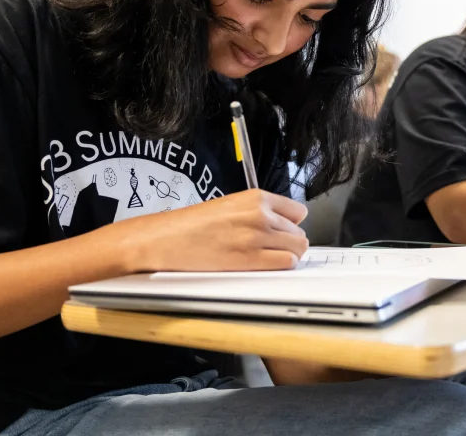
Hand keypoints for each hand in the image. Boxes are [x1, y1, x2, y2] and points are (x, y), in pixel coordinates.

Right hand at [123, 189, 309, 271]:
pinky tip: (265, 266)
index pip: (299, 211)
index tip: (284, 232)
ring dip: (287, 256)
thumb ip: (258, 211)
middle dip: (288, 243)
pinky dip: (281, 267)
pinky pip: (286, 263)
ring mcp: (257, 236)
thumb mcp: (231, 205)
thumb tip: (284, 223)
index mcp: (256, 198)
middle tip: (270, 249)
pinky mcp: (250, 258)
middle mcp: (260, 214)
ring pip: (297, 248)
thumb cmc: (193, 225)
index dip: (291, 224)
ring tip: (267, 258)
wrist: (167, 239)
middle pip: (299, 233)